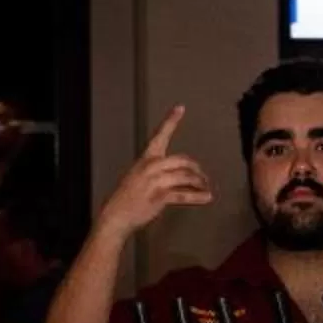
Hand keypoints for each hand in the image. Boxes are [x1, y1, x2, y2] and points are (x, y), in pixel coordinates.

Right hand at [97, 106, 211, 239]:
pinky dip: (198, 197)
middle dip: (196, 170)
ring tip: (206, 189)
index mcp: (146, 159)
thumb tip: (180, 176)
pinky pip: (184, 194)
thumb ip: (157, 173)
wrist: (116, 215)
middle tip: (203, 178)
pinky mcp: (160, 196)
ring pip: (186, 176)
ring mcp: (156, 180)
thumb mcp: (138, 178)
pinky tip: (206, 198)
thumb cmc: (126, 199)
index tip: (180, 108)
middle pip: (183, 160)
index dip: (171, 120)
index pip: (160, 135)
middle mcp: (151, 166)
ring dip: (199, 183)